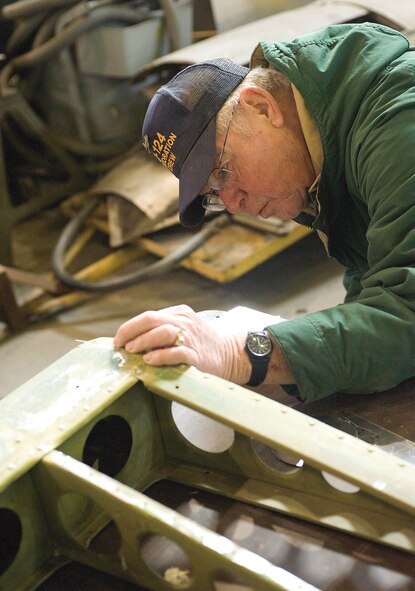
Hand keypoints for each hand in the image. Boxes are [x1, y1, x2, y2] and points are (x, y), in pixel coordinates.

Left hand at [113, 304, 250, 383]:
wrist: (230, 354)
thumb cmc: (200, 344)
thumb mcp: (183, 329)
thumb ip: (162, 331)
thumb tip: (131, 341)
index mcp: (179, 313)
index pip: (148, 316)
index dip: (129, 328)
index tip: (118, 340)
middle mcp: (184, 321)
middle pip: (152, 320)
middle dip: (132, 332)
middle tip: (122, 345)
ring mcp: (191, 337)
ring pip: (163, 332)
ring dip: (144, 341)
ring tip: (133, 351)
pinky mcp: (197, 355)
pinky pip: (176, 352)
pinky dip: (160, 356)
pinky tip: (150, 360)